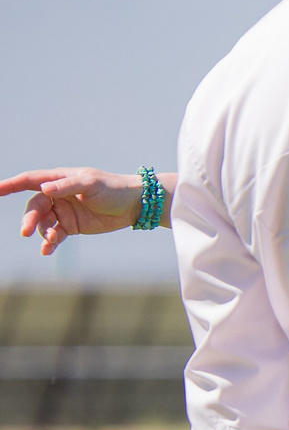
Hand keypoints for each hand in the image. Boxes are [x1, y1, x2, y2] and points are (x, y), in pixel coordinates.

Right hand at [3, 168, 148, 253]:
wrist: (134, 205)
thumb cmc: (113, 189)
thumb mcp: (91, 184)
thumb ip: (67, 186)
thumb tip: (44, 188)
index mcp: (59, 179)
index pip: (29, 181)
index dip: (10, 185)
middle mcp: (57, 195)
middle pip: (35, 207)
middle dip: (30, 218)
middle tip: (27, 231)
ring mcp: (63, 211)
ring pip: (43, 223)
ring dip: (41, 232)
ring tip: (48, 240)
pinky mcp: (71, 227)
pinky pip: (54, 236)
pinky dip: (49, 243)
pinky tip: (47, 250)